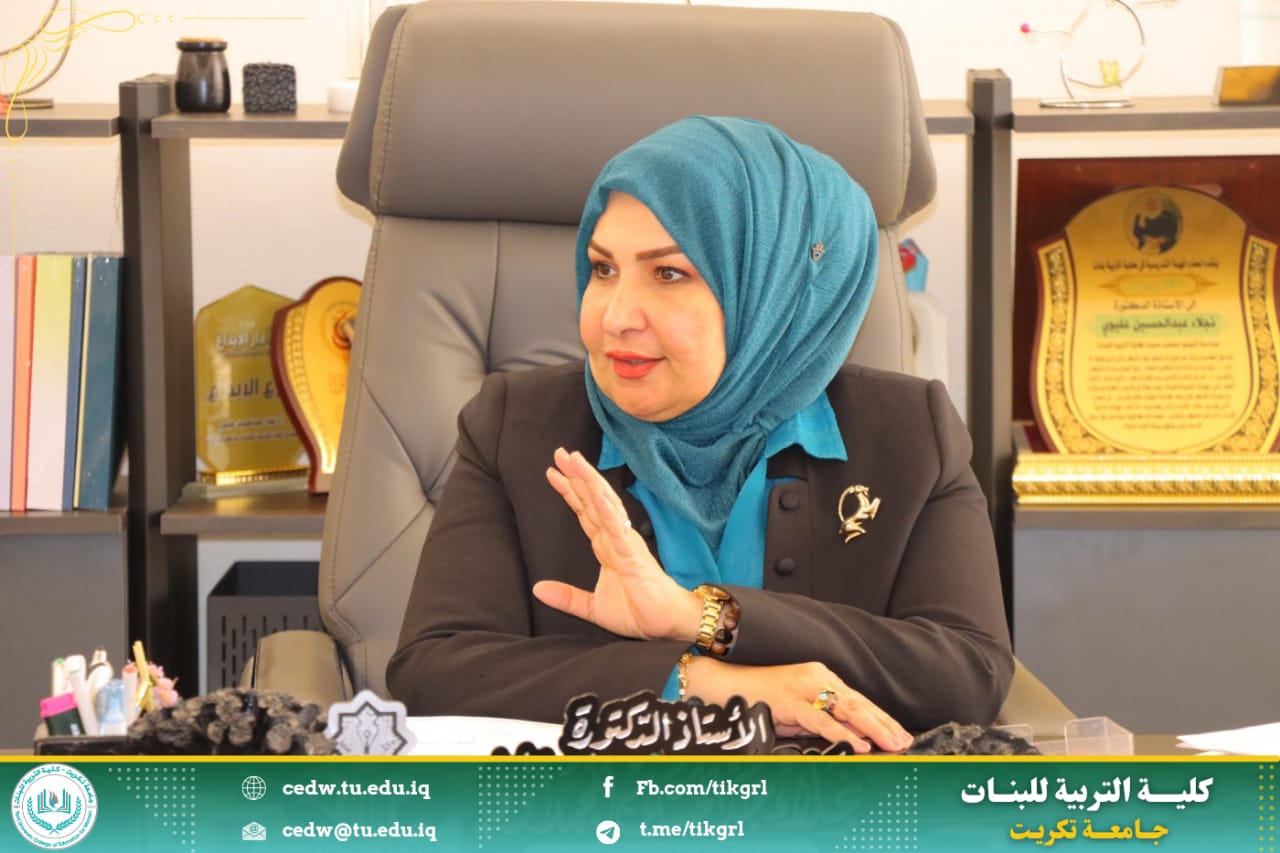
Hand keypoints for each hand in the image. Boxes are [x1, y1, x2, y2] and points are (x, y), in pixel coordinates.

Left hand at [533, 448, 701, 640]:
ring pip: (605, 505)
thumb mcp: (593, 607)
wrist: (666, 625)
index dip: (570, 492)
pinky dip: (608, 510)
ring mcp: (625, 543)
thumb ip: (567, 597)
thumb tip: (538, 590)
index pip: (585, 512)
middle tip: (560, 453)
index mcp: (606, 547)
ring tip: (575, 461)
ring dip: (590, 482)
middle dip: (576, 476)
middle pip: (593, 500)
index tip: (553, 472)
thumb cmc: (639, 612)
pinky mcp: (634, 555)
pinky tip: (597, 493)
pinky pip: (619, 528)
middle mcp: (615, 538)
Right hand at [685, 657, 913, 753]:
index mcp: (819, 676)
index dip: (880, 716)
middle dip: (884, 723)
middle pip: (858, 702)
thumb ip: (817, 719)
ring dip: (872, 728)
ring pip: (846, 709)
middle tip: (904, 741)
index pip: (857, 698)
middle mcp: (816, 677)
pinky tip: (859, 743)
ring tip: (891, 743)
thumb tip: (845, 737)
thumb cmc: (757, 697)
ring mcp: (803, 687)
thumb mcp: (794, 709)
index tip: (899, 733)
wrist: (723, 684)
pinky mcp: (790, 700)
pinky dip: (842, 733)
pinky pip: (821, 719)